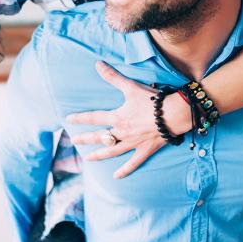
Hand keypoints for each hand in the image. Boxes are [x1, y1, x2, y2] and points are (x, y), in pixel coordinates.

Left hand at [66, 61, 192, 178]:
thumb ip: (113, 77)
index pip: (94, 117)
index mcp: (118, 117)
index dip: (80, 118)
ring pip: (112, 152)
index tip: (68, 120)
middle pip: (100, 137)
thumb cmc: (153, 99)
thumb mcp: (131, 87)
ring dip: (99, 155)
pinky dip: (125, 170)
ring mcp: (133, 143)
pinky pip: (133, 163)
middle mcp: (122, 132)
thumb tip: (98, 64)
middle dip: (86, 139)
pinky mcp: (145, 150)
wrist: (173, 113)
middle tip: (74, 141)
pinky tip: (116, 177)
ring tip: (88, 159)